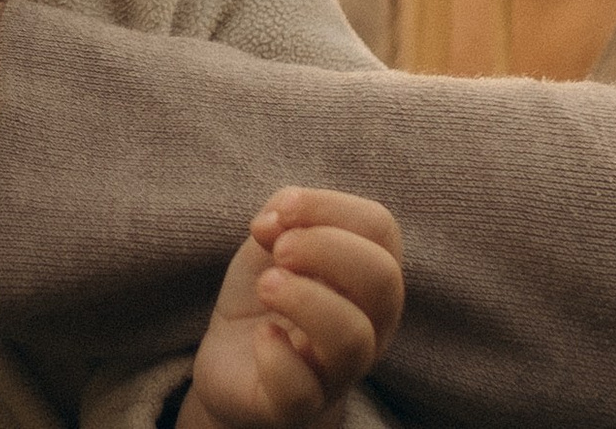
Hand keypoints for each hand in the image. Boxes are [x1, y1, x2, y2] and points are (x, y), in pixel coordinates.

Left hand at [178, 188, 403, 428]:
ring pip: (353, 339)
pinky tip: (261, 336)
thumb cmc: (269, 290)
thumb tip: (284, 215)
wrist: (232, 357)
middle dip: (325, 248)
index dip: (330, 207)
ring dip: (303, 297)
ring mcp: (337, 371)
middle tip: (280, 250)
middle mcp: (369, 326)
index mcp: (370, 278)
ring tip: (266, 285)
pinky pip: (302, 391)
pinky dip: (276, 356)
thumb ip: (287, 212)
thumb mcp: (274, 238)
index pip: (381, 230)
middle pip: (383, 281)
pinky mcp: (296, 407)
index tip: (282, 212)